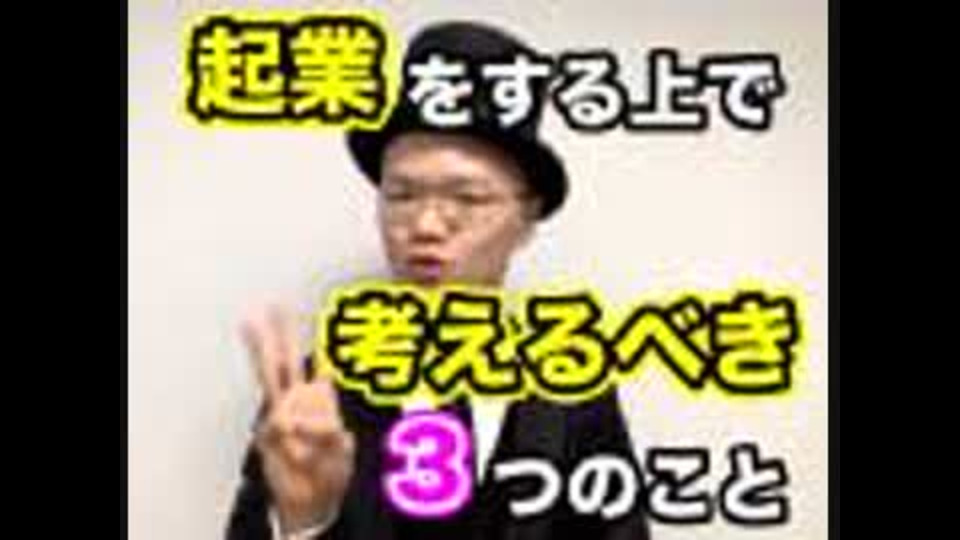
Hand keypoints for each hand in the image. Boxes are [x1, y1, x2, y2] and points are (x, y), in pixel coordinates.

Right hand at [241, 305, 355, 532]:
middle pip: (287, 360)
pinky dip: (292, 433)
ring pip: (268, 377)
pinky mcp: (267, 433)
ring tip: (247, 323)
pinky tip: (300, 447)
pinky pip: (278, 421)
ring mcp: (280, 416)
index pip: (316, 366)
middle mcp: (297, 403)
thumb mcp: (341, 451)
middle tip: (273, 304)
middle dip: (281, 331)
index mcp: (319, 402)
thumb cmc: (328, 473)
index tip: (306, 321)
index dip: (314, 343)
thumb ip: (329, 433)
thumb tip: (302, 420)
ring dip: (259, 349)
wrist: (311, 501)